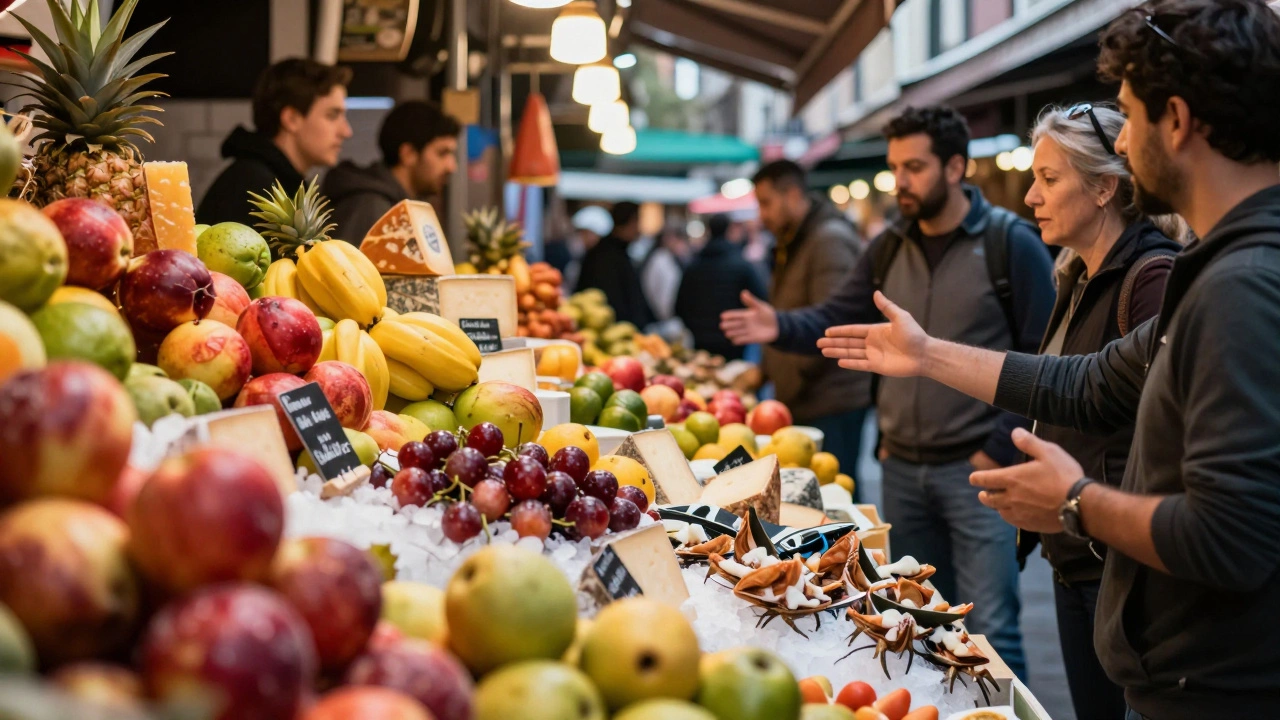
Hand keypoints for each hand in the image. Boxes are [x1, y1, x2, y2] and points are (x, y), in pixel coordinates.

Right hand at [720, 291, 778, 344]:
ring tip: (727, 334)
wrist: (778, 326)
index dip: (729, 315)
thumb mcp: (760, 306)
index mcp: (747, 314)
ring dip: (732, 333)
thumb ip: (751, 301)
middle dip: (728, 325)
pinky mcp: (752, 338)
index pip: (736, 315)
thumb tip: (743, 292)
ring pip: (738, 332)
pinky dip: (739, 340)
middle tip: (722, 326)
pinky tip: (734, 341)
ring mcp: (748, 331)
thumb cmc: (768, 314)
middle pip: (735, 324)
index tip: (722, 316)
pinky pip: (744, 340)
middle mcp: (745, 323)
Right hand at [817, 292, 929, 376]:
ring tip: (823, 351)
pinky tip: (839, 362)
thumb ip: (886, 307)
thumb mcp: (900, 317)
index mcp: (875, 331)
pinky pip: (860, 364)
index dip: (840, 331)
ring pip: (851, 353)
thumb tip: (876, 292)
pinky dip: (850, 363)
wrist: (924, 354)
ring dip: (837, 352)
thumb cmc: (914, 334)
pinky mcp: (877, 366)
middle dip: (833, 343)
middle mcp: (872, 343)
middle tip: (818, 343)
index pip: (853, 331)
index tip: (827, 331)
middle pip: (848, 342)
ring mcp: (874, 355)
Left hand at [969, 428, 1083, 532]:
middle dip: (984, 495)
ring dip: (996, 507)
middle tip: (983, 493)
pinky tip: (1013, 515)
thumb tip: (1014, 432)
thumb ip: (1029, 442)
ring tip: (997, 504)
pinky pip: (1013, 522)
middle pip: (989, 499)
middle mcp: (1011, 498)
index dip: (977, 478)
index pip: (986, 479)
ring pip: (1000, 511)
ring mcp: (1020, 513)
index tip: (972, 478)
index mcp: (1012, 479)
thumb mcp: (1048, 452)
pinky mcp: (1030, 525)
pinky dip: (1009, 517)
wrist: (1080, 505)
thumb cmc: (1063, 476)